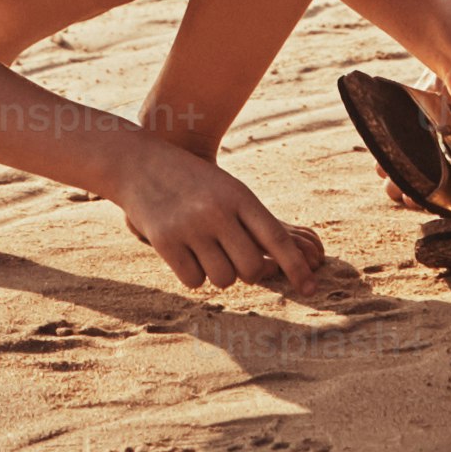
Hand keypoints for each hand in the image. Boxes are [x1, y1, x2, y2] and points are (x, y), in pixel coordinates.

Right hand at [114, 148, 328, 293]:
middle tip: (232, 258)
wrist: (139, 163)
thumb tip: (273, 268)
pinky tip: (183, 252)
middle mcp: (217, 211)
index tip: (311, 288)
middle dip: (247, 272)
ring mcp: (190, 227)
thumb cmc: (193, 181)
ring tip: (204, 249)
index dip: (296, 267)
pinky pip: (194, 281)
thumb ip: (251, 223)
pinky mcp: (165, 242)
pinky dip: (192, 274)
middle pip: (251, 269)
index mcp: (239, 196)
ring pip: (223, 279)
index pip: (277, 239)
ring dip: (217, 273)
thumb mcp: (228, 189)